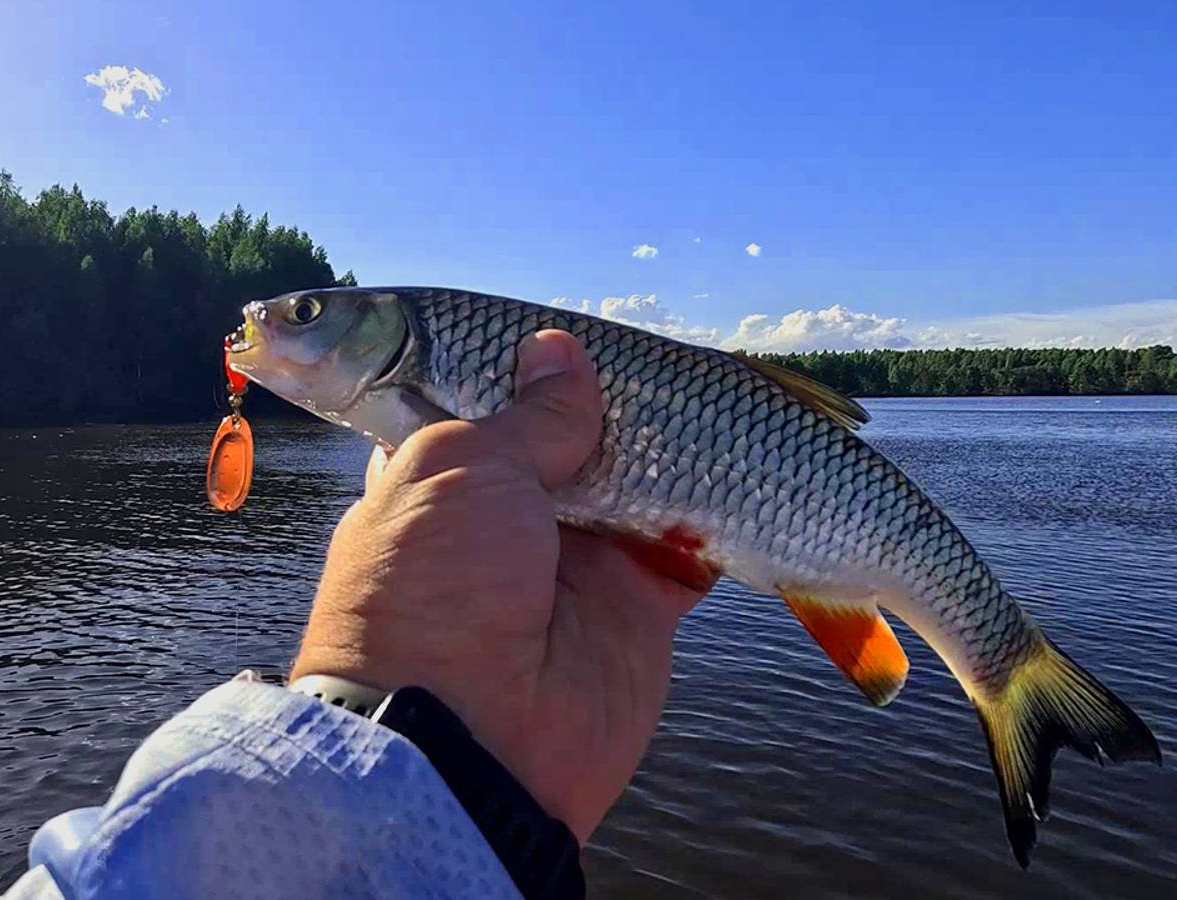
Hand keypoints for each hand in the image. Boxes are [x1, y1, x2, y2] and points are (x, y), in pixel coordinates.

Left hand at [290, 330, 706, 839]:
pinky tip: (743, 465)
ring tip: (708, 394)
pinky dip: (718, 517)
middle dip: (612, 405)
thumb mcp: (461, 468)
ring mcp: (574, 563)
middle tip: (661, 357)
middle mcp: (506, 517)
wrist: (469, 741)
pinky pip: (689, 549)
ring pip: (636, 484)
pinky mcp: (637, 607)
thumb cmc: (435, 588)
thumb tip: (560, 351)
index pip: (489, 406)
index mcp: (441, 476)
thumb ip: (526, 414)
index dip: (529, 370)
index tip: (576, 330)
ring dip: (669, 451)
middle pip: (570, 441)